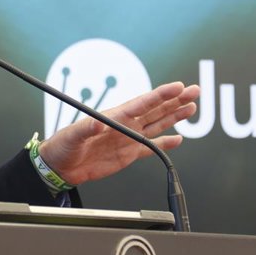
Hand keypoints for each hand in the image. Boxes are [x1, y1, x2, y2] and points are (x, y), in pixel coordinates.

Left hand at [39, 81, 199, 185]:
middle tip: (194, 91)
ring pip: (158, 124)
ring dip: (175, 116)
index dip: (161, 95)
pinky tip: (179, 138)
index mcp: (115, 116)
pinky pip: (151, 147)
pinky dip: (166, 144)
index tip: (178, 87)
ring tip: (192, 107)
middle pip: (156, 109)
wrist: (61, 167)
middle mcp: (125, 125)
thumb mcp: (72, 136)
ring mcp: (129, 139)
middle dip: (176, 100)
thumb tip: (97, 124)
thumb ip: (85, 129)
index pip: (143, 103)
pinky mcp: (129, 154)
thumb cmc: (62, 146)